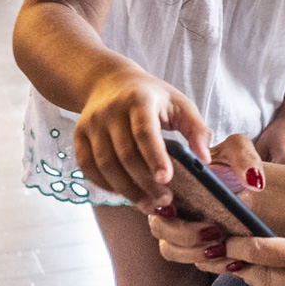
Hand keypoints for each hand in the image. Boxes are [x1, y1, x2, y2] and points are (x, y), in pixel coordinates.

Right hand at [73, 67, 210, 210]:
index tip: (167, 179)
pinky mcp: (79, 136)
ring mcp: (92, 124)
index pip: (145, 131)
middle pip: (125, 153)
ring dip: (126, 189)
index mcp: (140, 99)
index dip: (155, 156)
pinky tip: (123, 193)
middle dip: (145, 182)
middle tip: (164, 200)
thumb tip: (205, 159)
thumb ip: (196, 129)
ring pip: (105, 164)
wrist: (110, 82)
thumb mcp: (179, 104)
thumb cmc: (152, 96)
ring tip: (147, 204)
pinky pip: (88, 167)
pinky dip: (105, 184)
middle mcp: (111, 111)